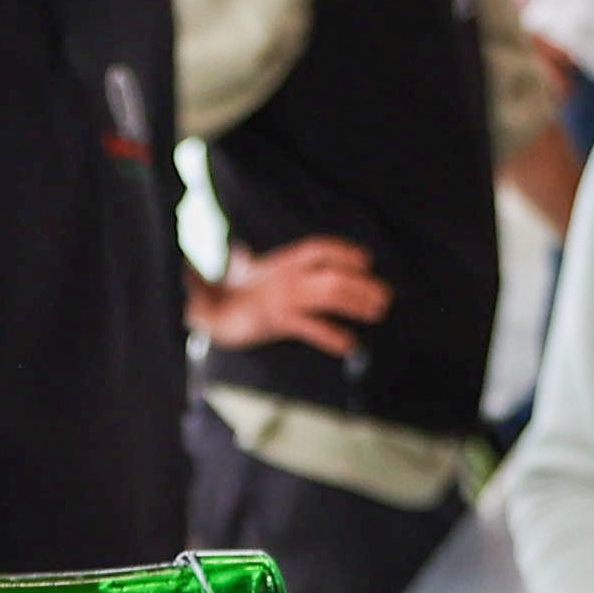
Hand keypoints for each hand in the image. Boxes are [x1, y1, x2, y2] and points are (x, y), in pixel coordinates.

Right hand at [193, 237, 390, 359]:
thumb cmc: (233, 293)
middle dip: (362, 284)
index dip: (345, 252)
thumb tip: (252, 254)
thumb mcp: (252, 270)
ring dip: (357, 303)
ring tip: (377, 312)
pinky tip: (349, 343)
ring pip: (329, 294)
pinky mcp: (277, 320)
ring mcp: (283, 297)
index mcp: (284, 262)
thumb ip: (262, 262)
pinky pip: (311, 326)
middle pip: (333, 272)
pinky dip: (333, 335)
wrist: (208, 313)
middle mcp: (287, 275)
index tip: (366, 260)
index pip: (320, 249)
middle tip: (385, 297)